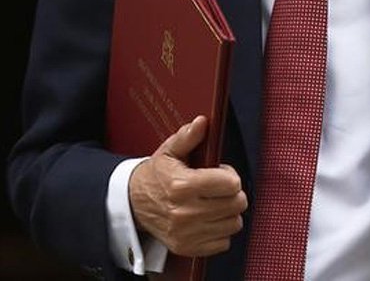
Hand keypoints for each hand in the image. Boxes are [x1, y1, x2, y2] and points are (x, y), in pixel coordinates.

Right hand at [128, 115, 247, 257]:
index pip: (231, 184)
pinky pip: (223, 242)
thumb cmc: (156, 176)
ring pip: (233, 223)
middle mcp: (185, 212)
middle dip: (233, 193)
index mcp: (182, 186)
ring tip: (214, 203)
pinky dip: (220, 231)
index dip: (230, 175)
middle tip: (218, 188)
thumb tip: (202, 122)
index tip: (220, 173)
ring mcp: (186, 233)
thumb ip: (188, 137)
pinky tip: (208, 219)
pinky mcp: (187, 247)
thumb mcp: (169, 151)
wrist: (133, 204)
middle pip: (236, 204)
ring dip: (228, 212)